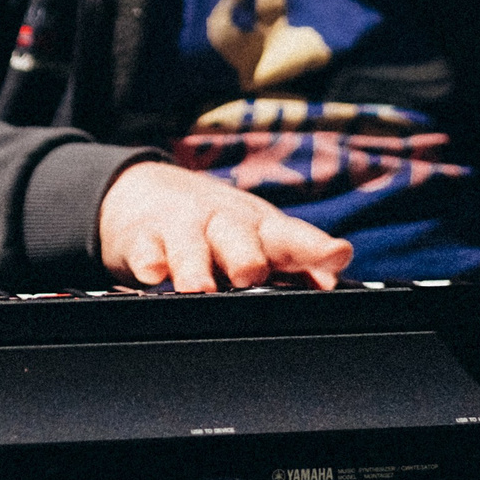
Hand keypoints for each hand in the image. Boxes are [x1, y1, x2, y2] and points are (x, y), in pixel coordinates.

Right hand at [97, 161, 351, 291]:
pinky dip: (148, 260)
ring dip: (195, 265)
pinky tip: (151, 273)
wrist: (148, 192)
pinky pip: (145, 249)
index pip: (293, 236)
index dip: (315, 246)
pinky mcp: (143, 237)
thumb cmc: (218, 226)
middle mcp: (224, 223)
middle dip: (246, 255)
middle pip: (239, 236)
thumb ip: (297, 262)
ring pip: (190, 245)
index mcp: (260, 228)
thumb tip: (331, 282)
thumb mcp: (259, 238)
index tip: (336, 254)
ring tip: (199, 287)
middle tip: (253, 273)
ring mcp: (183, 228)